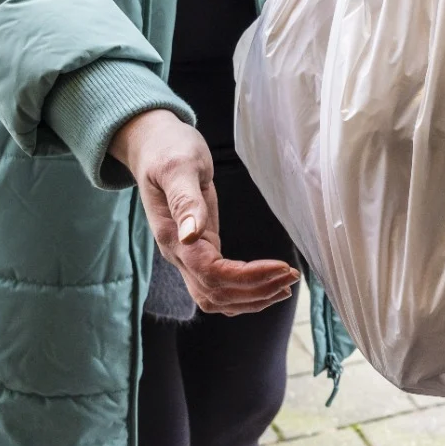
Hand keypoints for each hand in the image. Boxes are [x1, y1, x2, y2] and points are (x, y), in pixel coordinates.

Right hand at [110, 109, 299, 315]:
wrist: (153, 147)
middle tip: (291, 278)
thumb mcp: (178, 167)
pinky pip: (218, 285)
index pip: (211, 273)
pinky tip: (268, 285)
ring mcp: (186, 255)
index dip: (247, 276)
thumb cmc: (168, 151)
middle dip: (256, 291)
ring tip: (285, 286)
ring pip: (216, 297)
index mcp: (172, 235)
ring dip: (251, 298)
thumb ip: (184, 200)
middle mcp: (177, 253)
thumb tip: (191, 235)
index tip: (281, 267)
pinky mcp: (199, 250)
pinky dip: (244, 292)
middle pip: (215, 293)